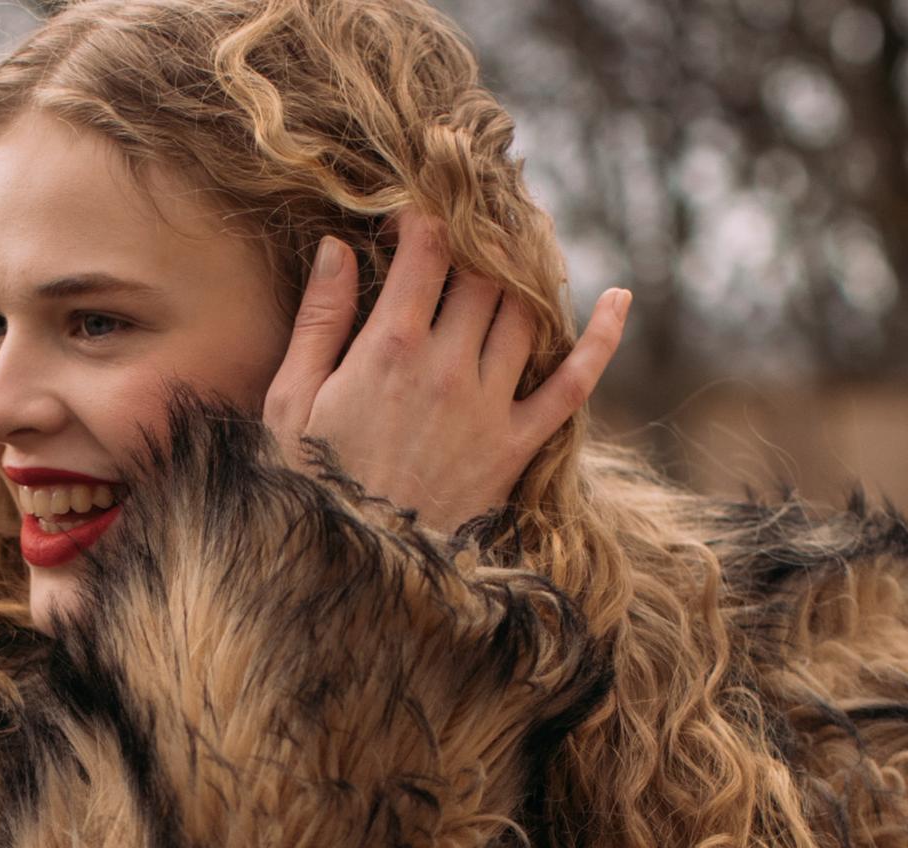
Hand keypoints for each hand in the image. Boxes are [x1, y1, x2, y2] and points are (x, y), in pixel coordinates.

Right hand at [263, 208, 632, 535]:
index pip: (427, 251)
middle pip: (483, 274)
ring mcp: (490, 407)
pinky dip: (601, 338)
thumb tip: (339, 247)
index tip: (409, 218)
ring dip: (523, 279)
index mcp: (389, 349)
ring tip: (508, 263)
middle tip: (465, 234)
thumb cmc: (306, 481)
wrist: (350, 569)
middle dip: (475, 242)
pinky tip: (618, 298)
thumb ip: (320, 319)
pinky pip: (575, 383)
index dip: (423, 219)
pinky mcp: (518, 446)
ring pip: (527, 313)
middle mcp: (448, 368)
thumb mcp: (289, 399)